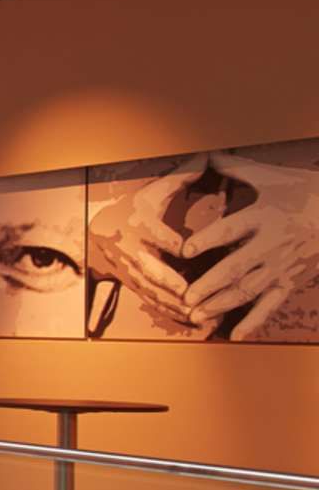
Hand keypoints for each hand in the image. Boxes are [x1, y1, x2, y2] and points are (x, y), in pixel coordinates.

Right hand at [87, 160, 206, 329]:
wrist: (97, 232)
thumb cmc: (133, 209)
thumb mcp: (151, 191)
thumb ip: (178, 178)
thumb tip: (205, 158)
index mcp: (136, 223)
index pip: (155, 234)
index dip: (172, 242)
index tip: (188, 250)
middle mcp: (129, 249)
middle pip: (151, 270)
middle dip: (173, 285)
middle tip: (195, 296)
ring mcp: (129, 269)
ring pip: (152, 291)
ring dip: (175, 305)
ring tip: (200, 315)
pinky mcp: (132, 284)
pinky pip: (152, 302)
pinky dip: (171, 313)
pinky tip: (192, 321)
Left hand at [182, 152, 318, 339]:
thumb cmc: (304, 192)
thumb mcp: (272, 178)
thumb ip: (236, 168)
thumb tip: (205, 154)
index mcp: (263, 217)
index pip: (231, 230)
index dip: (209, 239)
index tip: (187, 250)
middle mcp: (271, 244)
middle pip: (236, 267)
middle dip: (210, 284)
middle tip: (186, 297)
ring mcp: (282, 266)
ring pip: (249, 289)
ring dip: (222, 304)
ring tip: (197, 315)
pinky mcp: (291, 280)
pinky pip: (271, 304)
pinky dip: (253, 321)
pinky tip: (234, 335)